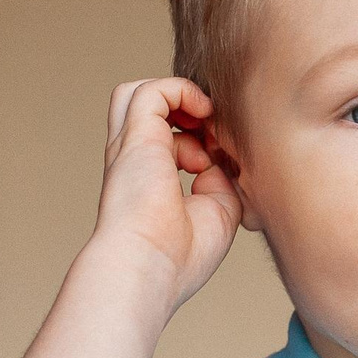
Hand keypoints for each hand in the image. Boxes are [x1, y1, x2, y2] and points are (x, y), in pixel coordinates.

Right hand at [93, 77, 242, 313]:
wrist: (150, 266)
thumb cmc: (180, 255)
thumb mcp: (217, 210)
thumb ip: (221, 177)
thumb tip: (220, 157)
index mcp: (150, 179)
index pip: (168, 138)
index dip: (202, 137)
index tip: (226, 160)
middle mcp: (135, 160)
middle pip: (145, 111)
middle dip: (184, 111)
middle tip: (213, 135)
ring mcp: (131, 146)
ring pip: (138, 94)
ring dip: (177, 98)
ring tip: (205, 121)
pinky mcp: (135, 136)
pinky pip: (153, 91)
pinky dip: (182, 91)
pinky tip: (204, 113)